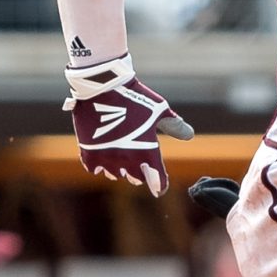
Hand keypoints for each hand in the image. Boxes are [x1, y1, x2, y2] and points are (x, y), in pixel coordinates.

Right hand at [64, 56, 193, 196]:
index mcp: (147, 152)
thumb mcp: (159, 110)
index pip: (157, 180)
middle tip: (141, 167)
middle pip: (135, 178)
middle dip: (139, 174)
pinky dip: (99, 165)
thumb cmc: (135, 96)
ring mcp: (106, 157)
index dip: (160, 185)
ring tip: (121, 160)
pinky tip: (103, 157)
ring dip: (119, 169)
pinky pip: (95, 168)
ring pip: (114, 174)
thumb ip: (174, 125)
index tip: (160, 189)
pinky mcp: (88, 152)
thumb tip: (189, 135)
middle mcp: (127, 160)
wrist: (103, 86)